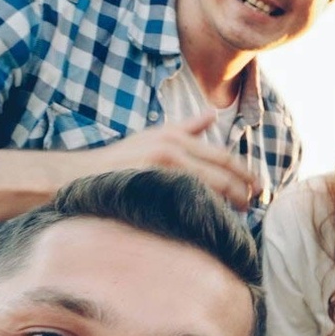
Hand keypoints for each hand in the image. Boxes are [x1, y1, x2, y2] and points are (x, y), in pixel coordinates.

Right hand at [93, 111, 257, 209]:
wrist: (76, 177)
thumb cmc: (118, 160)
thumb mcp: (154, 136)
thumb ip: (187, 128)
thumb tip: (213, 114)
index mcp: (175, 137)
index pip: (222, 157)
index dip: (245, 174)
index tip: (258, 187)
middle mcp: (170, 149)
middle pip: (221, 174)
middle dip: (242, 191)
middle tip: (254, 204)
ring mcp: (159, 169)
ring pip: (207, 190)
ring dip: (227, 204)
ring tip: (239, 215)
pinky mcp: (149, 187)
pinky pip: (185, 202)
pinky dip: (202, 211)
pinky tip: (211, 222)